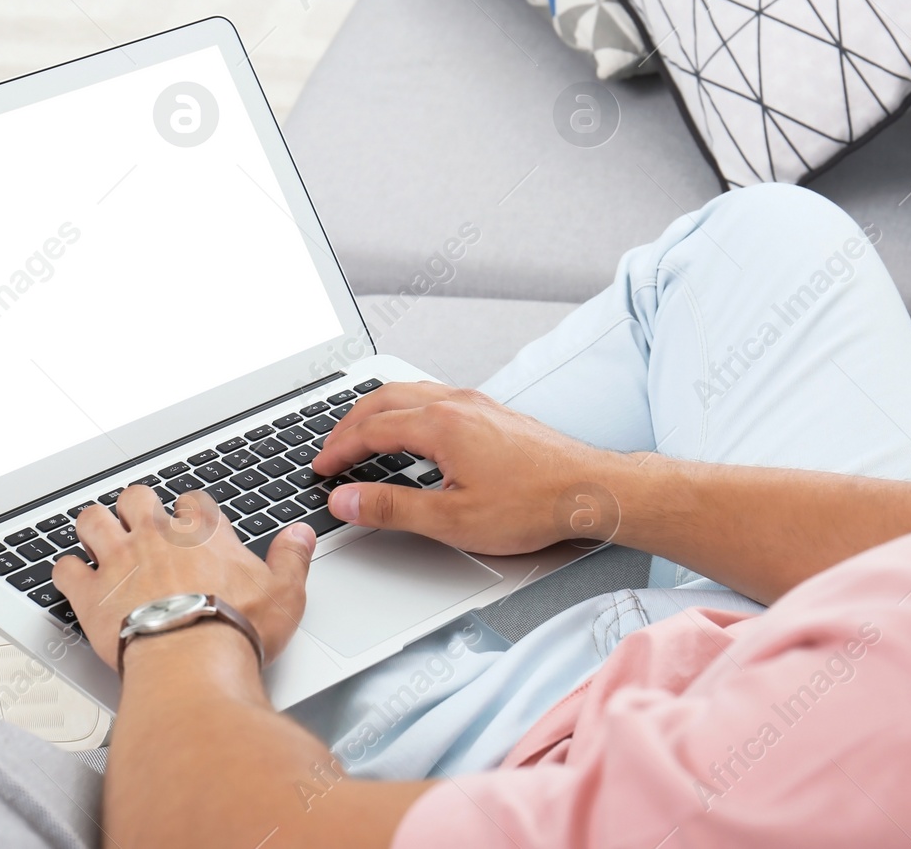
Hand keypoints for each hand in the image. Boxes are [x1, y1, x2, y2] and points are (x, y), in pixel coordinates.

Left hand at [51, 486, 313, 670]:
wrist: (191, 660)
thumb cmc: (235, 629)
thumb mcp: (284, 593)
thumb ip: (292, 559)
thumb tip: (300, 535)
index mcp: (202, 533)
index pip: (192, 503)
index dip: (189, 511)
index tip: (189, 522)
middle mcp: (156, 536)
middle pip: (136, 497)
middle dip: (135, 507)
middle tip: (139, 523)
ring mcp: (119, 560)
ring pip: (92, 520)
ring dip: (94, 526)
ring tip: (98, 536)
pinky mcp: (90, 592)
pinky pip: (64, 569)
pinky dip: (66, 572)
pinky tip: (73, 579)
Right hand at [312, 382, 627, 554]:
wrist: (590, 490)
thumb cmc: (532, 505)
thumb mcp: (451, 519)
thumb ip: (392, 508)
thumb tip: (346, 500)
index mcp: (440, 425)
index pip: (370, 430)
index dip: (338, 450)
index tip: (320, 469)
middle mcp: (456, 403)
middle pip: (383, 399)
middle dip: (348, 424)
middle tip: (329, 450)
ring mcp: (476, 403)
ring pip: (409, 392)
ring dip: (376, 411)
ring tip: (358, 434)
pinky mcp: (491, 411)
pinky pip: (433, 395)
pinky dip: (404, 409)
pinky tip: (409, 429)